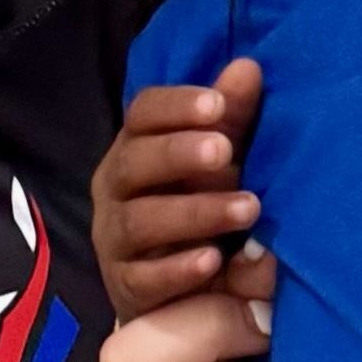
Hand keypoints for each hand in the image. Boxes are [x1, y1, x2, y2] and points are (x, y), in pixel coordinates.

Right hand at [93, 62, 279, 323]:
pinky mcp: (125, 288)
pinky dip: (178, 269)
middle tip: (226, 151)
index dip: (176, 106)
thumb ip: (231, 120)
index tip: (217, 104)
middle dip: (178, 154)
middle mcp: (113, 190)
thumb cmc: (199, 212)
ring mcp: (114, 241)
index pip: (142, 115)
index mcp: (134, 149)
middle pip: (133, 163)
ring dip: (194, 212)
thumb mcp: (218, 164)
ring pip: (140, 220)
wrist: (177, 294)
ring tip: (248, 208)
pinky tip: (213, 260)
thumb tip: (248, 68)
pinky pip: (144, 278)